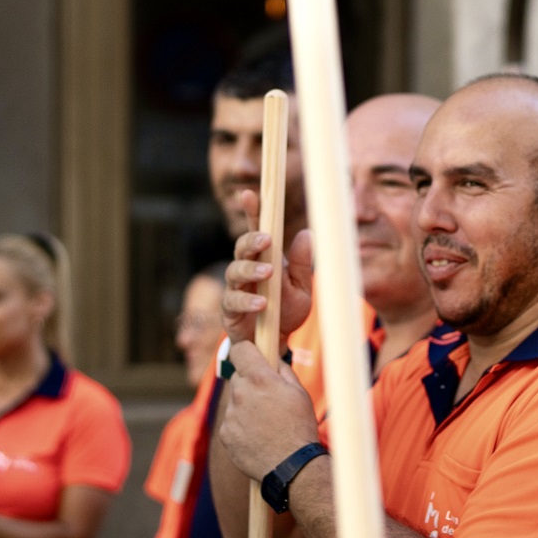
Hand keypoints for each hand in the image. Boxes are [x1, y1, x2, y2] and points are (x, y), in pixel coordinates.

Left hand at [215, 341, 323, 482]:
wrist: (291, 466)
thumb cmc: (299, 428)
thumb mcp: (299, 392)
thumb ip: (282, 371)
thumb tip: (272, 361)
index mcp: (259, 379)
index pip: (240, 350)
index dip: (246, 351)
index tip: (252, 357)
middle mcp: (240, 394)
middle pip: (238, 377)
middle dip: (250, 383)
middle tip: (268, 398)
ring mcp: (230, 415)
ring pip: (235, 401)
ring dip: (246, 406)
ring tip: (266, 423)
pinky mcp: (225, 434)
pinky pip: (231, 422)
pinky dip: (241, 426)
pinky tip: (258, 436)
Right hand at [222, 211, 314, 346]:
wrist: (276, 344)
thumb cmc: (287, 311)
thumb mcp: (302, 288)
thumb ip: (302, 264)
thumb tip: (307, 234)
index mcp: (263, 258)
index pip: (256, 230)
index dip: (251, 211)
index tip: (249, 194)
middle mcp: (245, 269)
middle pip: (240, 246)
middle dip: (252, 240)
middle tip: (267, 240)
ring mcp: (235, 289)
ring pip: (234, 271)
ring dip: (251, 269)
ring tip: (268, 273)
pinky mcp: (229, 311)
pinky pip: (233, 301)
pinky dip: (248, 301)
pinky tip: (261, 303)